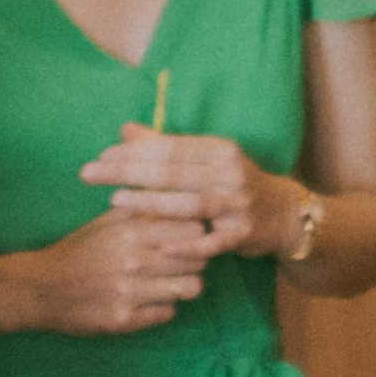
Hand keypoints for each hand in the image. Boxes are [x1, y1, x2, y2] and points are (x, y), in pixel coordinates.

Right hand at [31, 211, 226, 334]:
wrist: (42, 288)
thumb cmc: (80, 250)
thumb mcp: (107, 221)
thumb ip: (143, 209)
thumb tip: (179, 195)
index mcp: (131, 231)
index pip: (194, 229)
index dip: (195, 233)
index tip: (187, 238)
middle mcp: (134, 260)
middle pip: (198, 259)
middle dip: (194, 260)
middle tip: (179, 263)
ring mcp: (131, 292)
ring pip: (191, 288)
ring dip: (183, 286)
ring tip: (168, 283)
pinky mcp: (125, 319)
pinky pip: (169, 313)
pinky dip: (163, 308)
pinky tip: (149, 301)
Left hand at [90, 123, 257, 242]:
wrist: (285, 214)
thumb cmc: (234, 185)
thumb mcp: (206, 160)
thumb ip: (166, 147)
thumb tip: (125, 130)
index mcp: (218, 150)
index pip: (169, 146)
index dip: (133, 151)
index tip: (101, 156)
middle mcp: (229, 172)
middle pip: (172, 171)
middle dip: (128, 171)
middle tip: (90, 173)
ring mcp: (238, 203)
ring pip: (189, 203)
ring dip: (151, 202)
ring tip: (115, 201)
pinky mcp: (244, 233)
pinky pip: (213, 242)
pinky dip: (188, 245)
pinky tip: (162, 246)